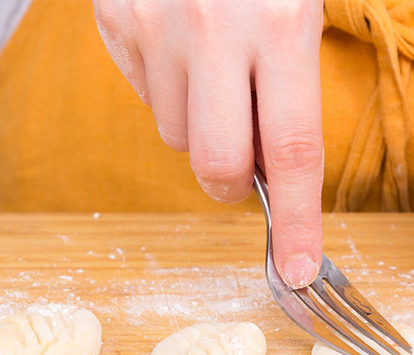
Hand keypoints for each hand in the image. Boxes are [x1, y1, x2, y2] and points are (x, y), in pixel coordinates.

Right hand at [93, 0, 324, 287]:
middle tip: (246, 165)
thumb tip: (278, 169)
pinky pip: (141, 93)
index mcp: (279, 25)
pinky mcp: (113, 22)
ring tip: (214, 68)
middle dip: (235, 184)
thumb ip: (293, 82)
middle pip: (218, 166)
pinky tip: (180, 44)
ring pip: (174, 135)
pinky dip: (166, 88)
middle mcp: (212, 33)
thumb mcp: (300, 3)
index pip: (291, 151)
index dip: (299, 221)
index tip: (298, 270)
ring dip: (199, 125)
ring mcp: (153, 28)